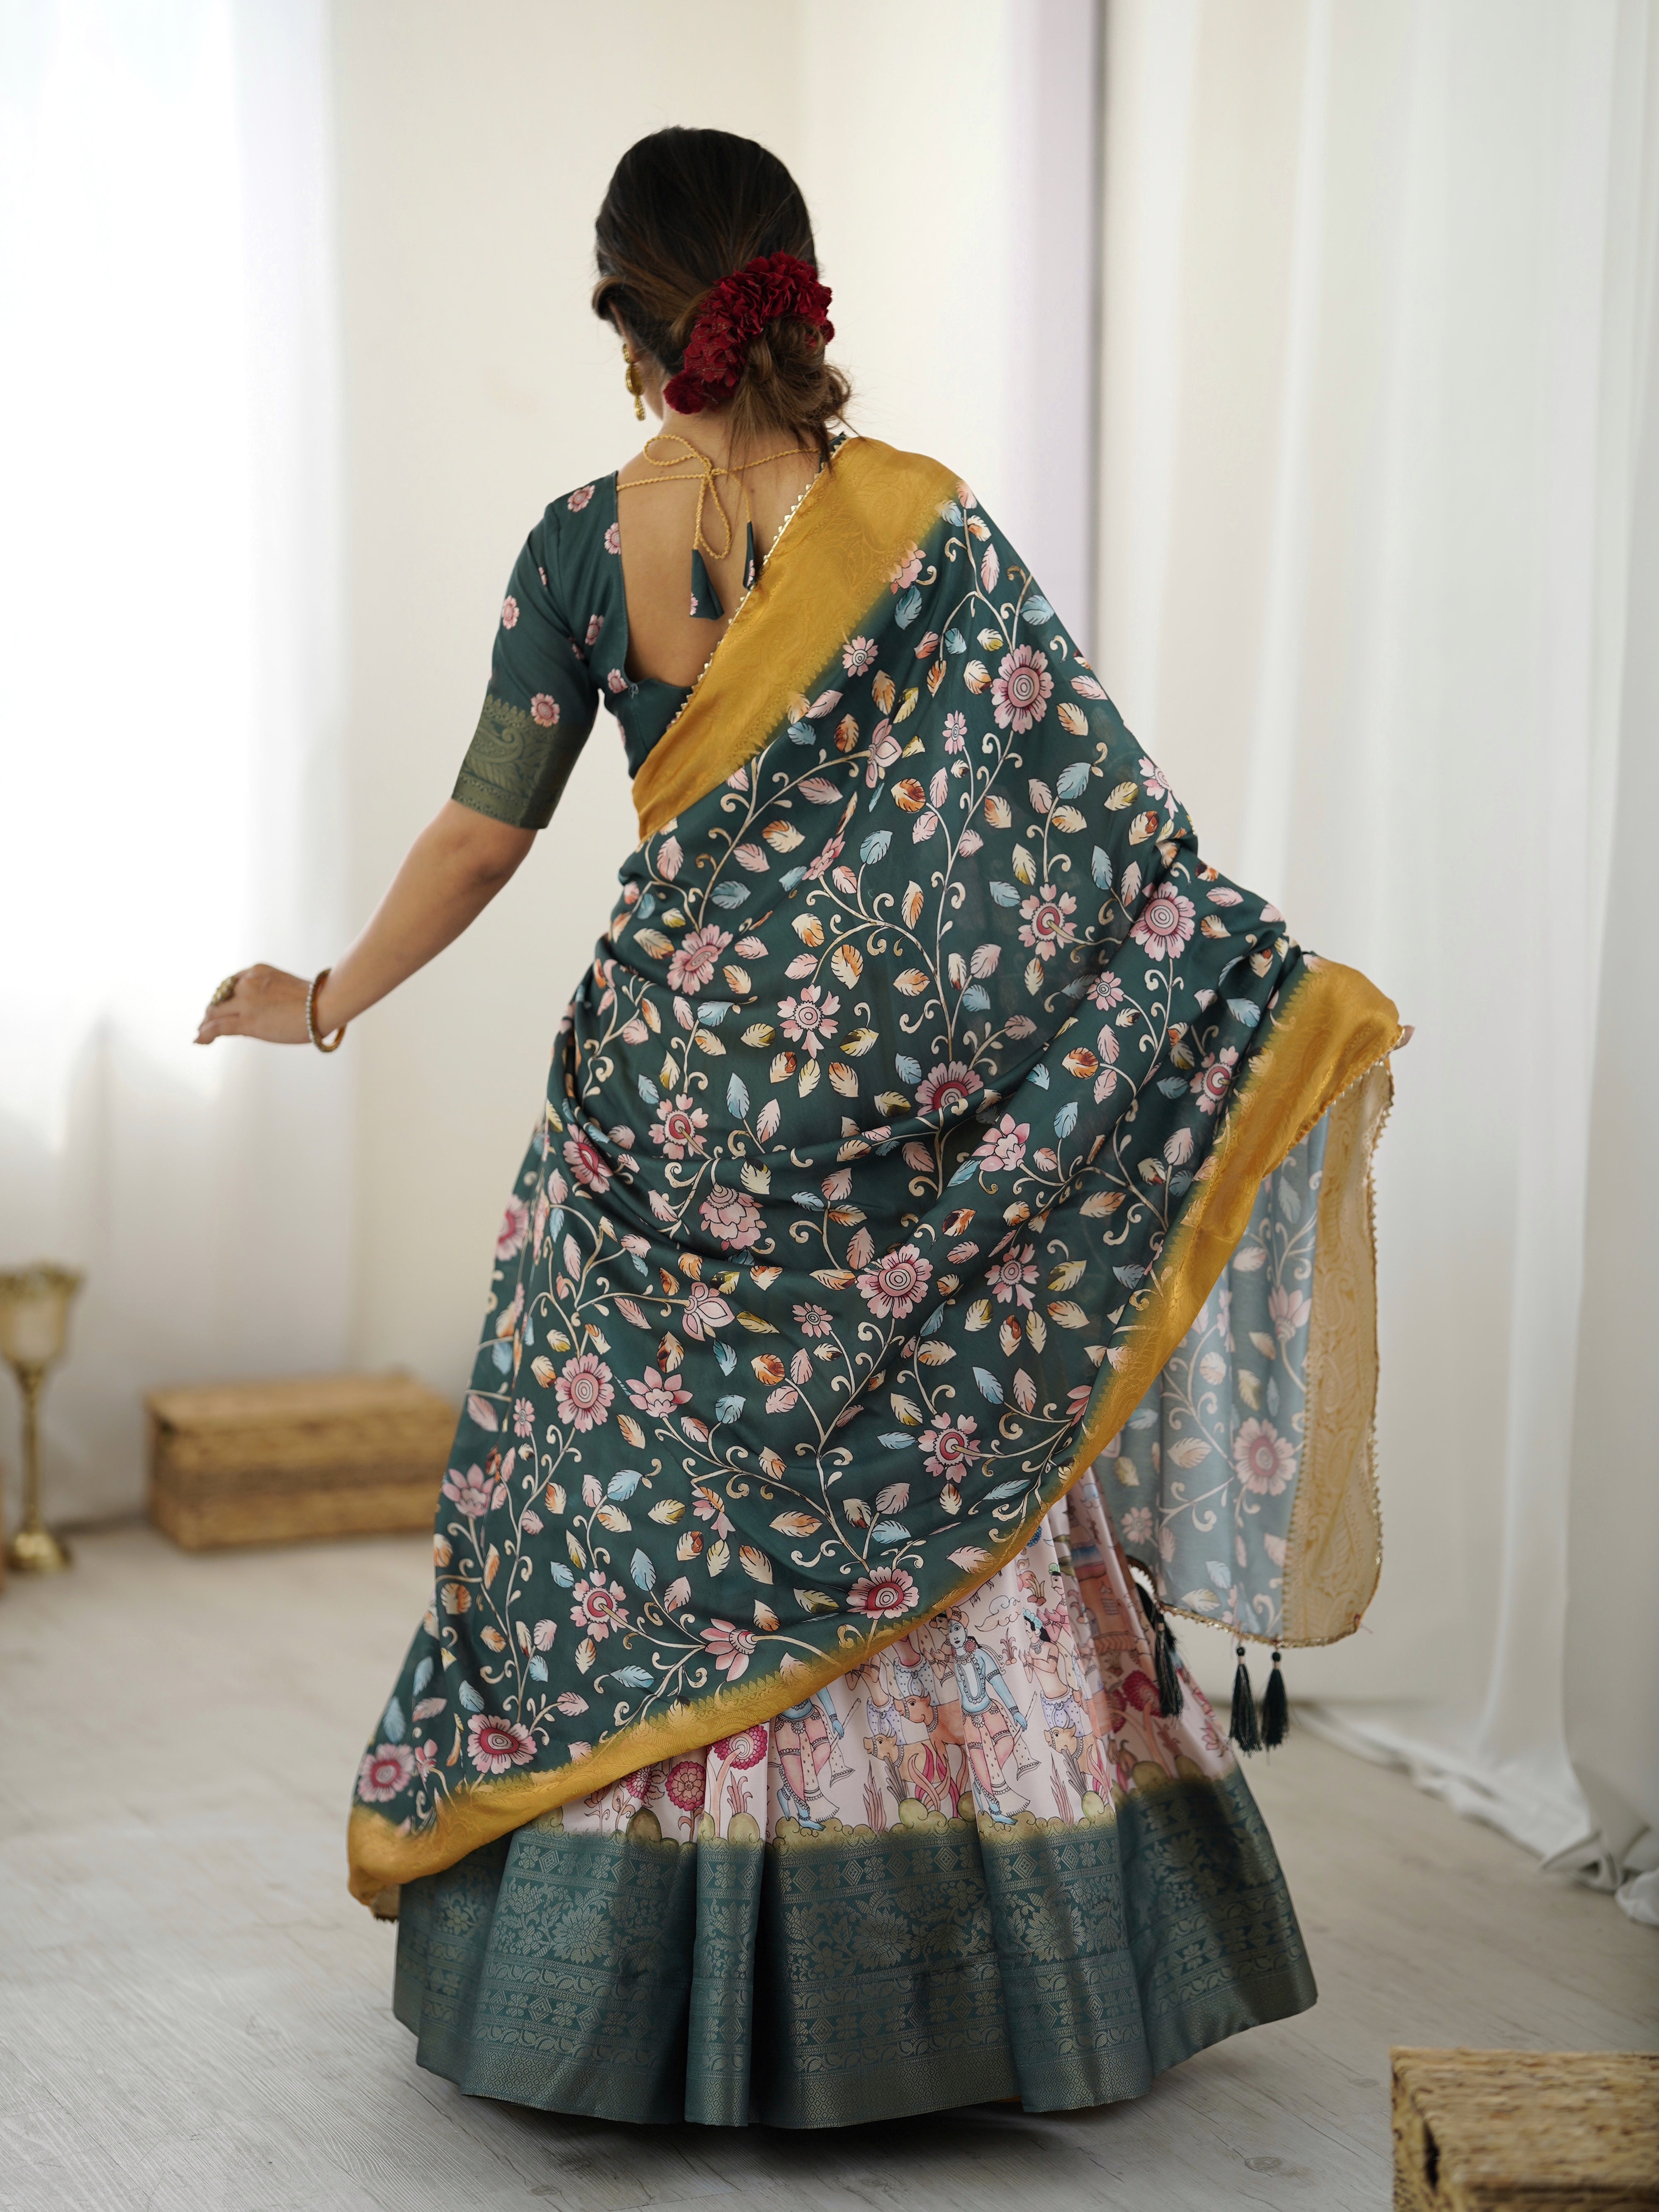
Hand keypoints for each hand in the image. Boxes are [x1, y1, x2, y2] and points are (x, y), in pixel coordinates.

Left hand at [195, 964, 316, 1045]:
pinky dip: (205, 1034)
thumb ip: (271, 992)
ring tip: (201, 1033)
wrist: (326, 1003)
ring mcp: (246, 1001)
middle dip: (211, 1011)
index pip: (230, 984)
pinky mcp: (248, 1021)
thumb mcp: (286, 986)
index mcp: (257, 971)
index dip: (222, 997)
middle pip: (219, 998)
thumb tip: (270, 1009)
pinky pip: (218, 1027)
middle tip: (207, 1022)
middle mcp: (247, 983)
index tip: (220, 1006)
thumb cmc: (317, 998)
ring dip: (205, 1024)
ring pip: (215, 1013)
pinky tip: (199, 1040)